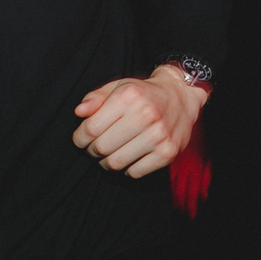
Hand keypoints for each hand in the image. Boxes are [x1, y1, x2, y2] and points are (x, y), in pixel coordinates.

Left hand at [72, 69, 205, 179]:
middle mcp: (145, 115)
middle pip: (102, 147)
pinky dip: (126, 169)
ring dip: (106, 162)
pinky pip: (135, 172)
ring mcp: (159, 135)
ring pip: (116, 163)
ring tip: (108, 154)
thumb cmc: (143, 93)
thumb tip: (79, 112)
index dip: (79, 138)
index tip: (80, 139)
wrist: (181, 97)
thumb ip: (95, 98)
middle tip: (94, 148)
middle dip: (91, 151)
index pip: (91, 128)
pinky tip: (127, 158)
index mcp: (129, 96)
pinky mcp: (168, 152)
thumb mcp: (118, 87)